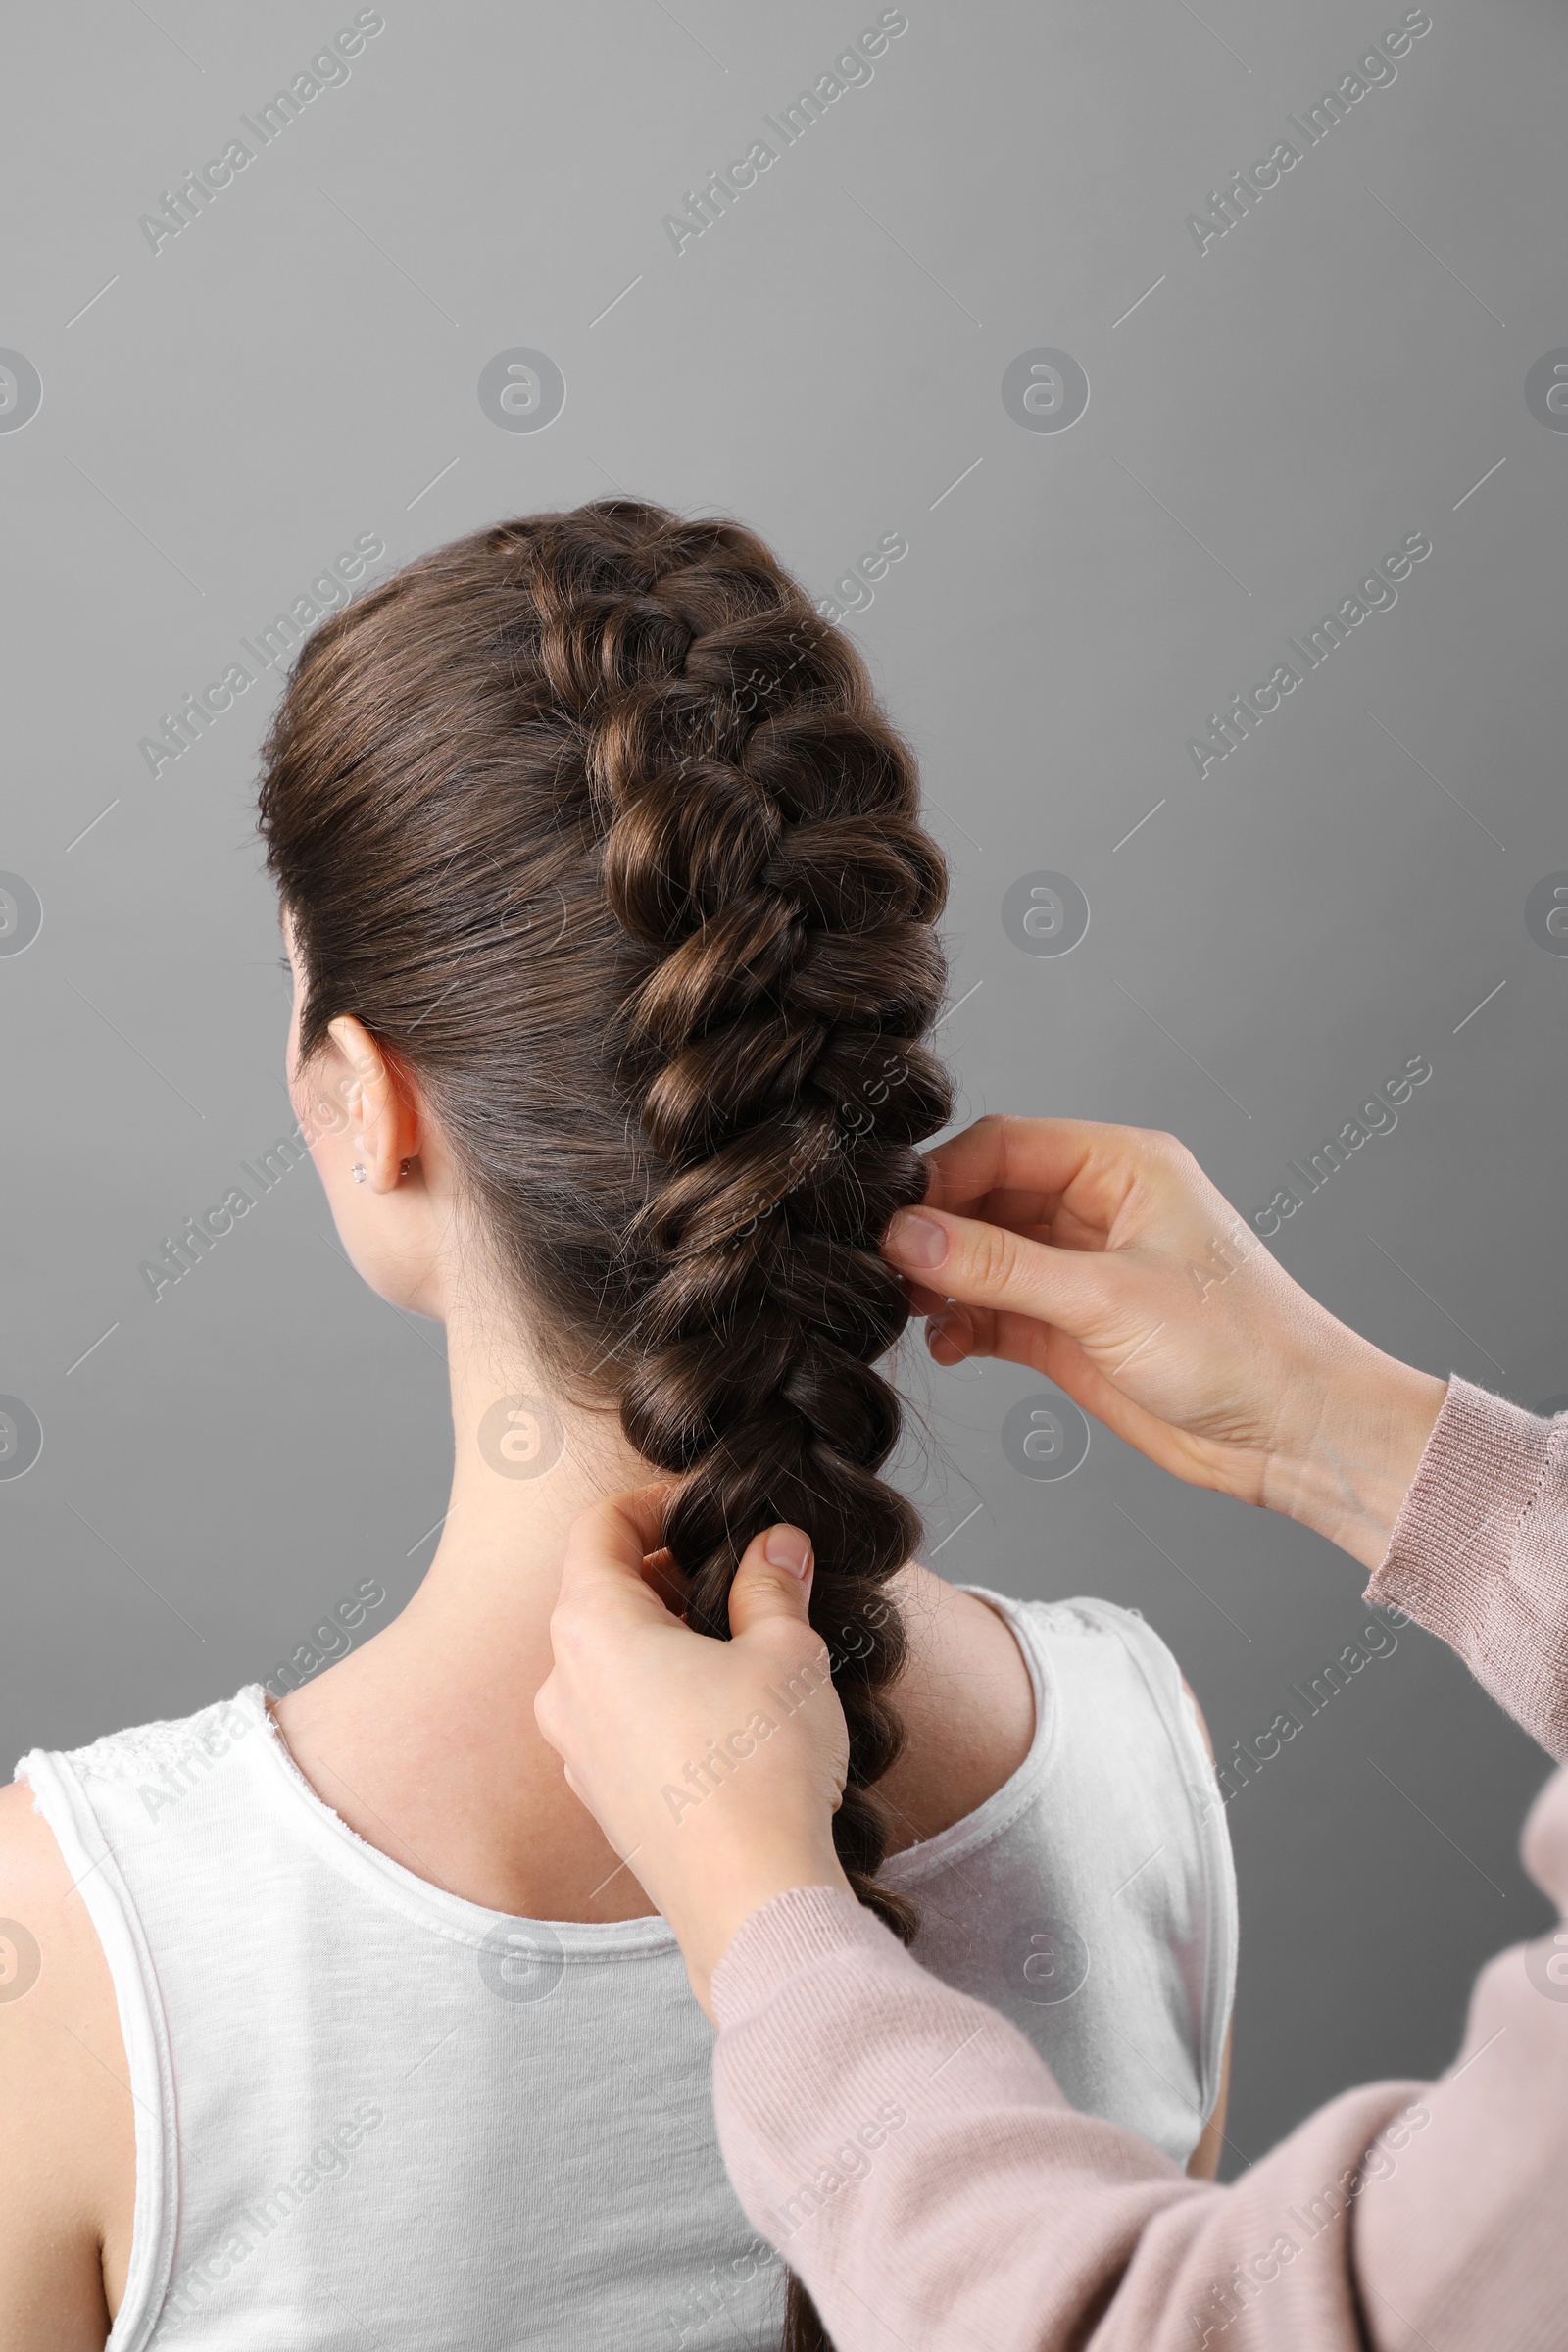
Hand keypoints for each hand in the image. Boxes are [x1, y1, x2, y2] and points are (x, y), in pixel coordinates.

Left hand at [535, 1483, 852, 2015]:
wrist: (750, 1900)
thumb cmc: (761, 1767)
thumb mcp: (784, 1652)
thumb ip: (772, 1585)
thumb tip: (777, 1548)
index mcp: (591, 1629)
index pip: (599, 1529)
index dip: (654, 1505)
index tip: (706, 1514)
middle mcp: (563, 1686)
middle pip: (601, 1594)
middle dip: (669, 1575)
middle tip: (741, 1578)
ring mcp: (575, 1750)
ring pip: (610, 1662)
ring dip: (667, 1639)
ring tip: (743, 1648)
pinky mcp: (602, 1799)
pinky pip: (619, 1719)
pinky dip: (662, 1696)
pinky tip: (729, 1716)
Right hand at [882, 1116, 1446, 1571]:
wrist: (1293, 1434)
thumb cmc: (1238, 1348)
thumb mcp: (1106, 1299)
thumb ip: (1000, 1266)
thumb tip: (905, 1235)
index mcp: (1121, 1166)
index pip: (1005, 1145)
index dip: (941, 1177)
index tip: (887, 1218)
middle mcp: (1099, 1207)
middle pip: (986, 1197)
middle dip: (932, 1232)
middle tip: (880, 1267)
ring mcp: (1083, 1269)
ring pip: (984, 1255)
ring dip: (942, 1280)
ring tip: (902, 1307)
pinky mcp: (1073, 1327)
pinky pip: (996, 1308)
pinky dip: (963, 1322)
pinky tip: (946, 1343)